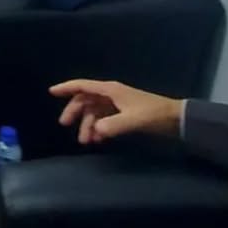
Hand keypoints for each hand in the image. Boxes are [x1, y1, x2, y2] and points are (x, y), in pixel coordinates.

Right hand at [49, 79, 184, 143]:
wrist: (176, 119)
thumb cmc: (154, 115)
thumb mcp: (133, 121)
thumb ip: (112, 126)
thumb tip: (95, 131)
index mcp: (110, 90)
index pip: (83, 86)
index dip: (66, 88)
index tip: (51, 92)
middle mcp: (111, 95)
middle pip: (85, 100)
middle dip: (75, 112)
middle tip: (65, 126)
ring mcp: (117, 104)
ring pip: (94, 112)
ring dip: (88, 125)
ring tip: (86, 142)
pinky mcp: (123, 114)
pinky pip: (104, 120)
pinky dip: (99, 129)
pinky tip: (98, 140)